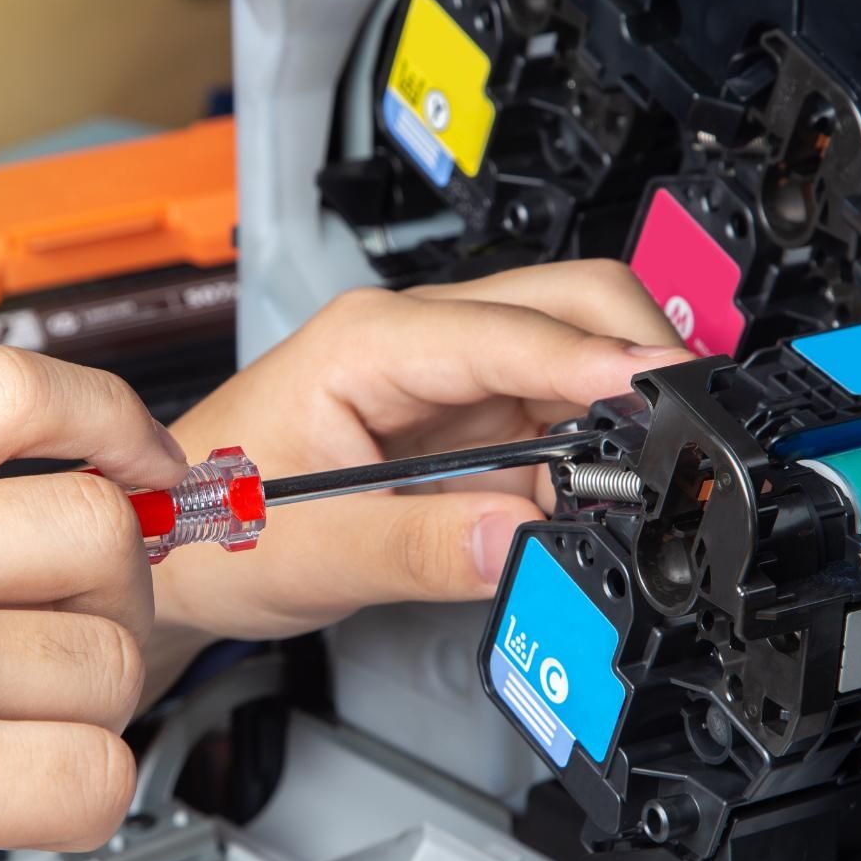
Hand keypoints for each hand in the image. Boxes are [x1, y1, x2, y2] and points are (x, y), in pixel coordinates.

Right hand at [0, 349, 187, 860]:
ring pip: (111, 664)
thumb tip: (82, 504)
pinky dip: (78, 807)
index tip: (152, 468)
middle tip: (61, 659)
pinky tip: (3, 812)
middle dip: (115, 606)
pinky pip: (98, 773)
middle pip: (98, 528)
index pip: (8, 385)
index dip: (114, 419)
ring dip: (83, 722)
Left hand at [153, 260, 689, 646]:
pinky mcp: (463, 422)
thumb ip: (415, 549)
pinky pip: (555, 420)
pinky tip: (588, 501)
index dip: (599, 360)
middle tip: (685, 433)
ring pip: (574, 358)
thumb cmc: (212, 528)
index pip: (512, 328)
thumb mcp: (309, 552)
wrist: (175, 555)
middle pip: (567, 305)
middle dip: (638, 357)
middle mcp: (414, 341)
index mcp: (368, 341)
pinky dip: (591, 455)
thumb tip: (517, 541)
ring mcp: (445, 378)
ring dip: (618, 413)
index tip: (665, 395)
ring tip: (636, 485)